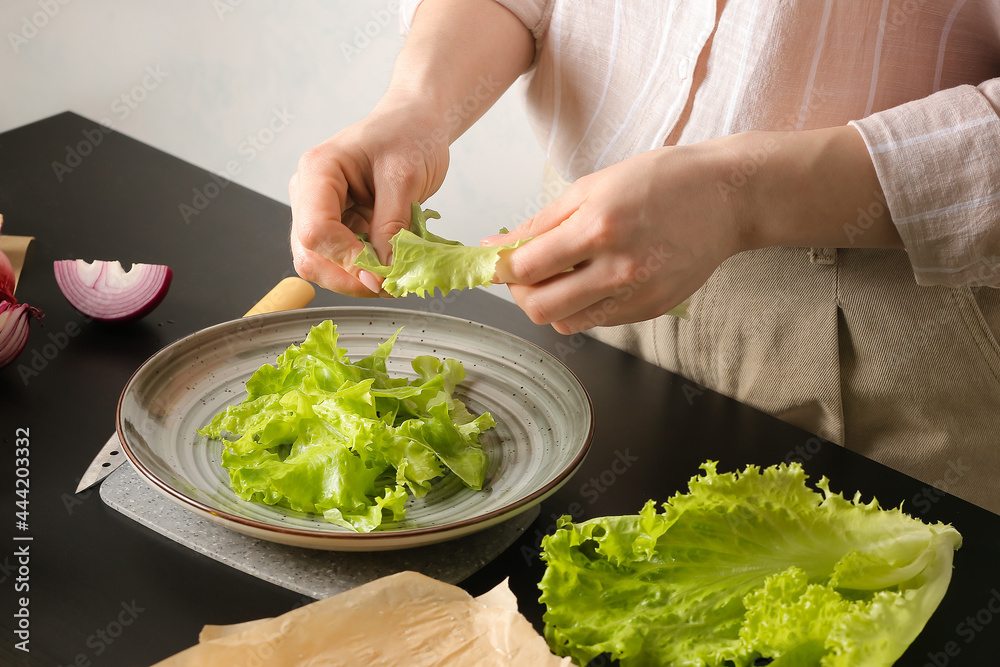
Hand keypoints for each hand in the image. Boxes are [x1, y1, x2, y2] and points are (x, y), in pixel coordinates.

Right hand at [289, 90, 450, 296]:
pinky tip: (390, 268)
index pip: (315, 230)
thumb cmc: (409, 134)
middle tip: (390, 286)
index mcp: (318, 171)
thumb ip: (391, 225)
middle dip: (349, 278)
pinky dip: (365, 272)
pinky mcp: (339, 226)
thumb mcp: (405, 177)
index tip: (381, 276)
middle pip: (310, 255)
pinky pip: (342, 261)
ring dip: (357, 279)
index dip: (346, 260)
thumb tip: (383, 272)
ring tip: (394, 277)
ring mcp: (321, 213)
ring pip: (322, 265)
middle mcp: (310, 194)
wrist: (416, 123)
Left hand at [490, 138, 747, 333]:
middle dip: (521, 292)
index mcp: (598, 228)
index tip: (493, 262)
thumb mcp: (592, 187)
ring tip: (559, 274)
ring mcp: (637, 295)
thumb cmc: (659, 181)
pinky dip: (582, 305)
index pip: (527, 268)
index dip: (500, 268)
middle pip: (540, 308)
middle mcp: (618, 269)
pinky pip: (596, 321)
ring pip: (566, 322)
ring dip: (550, 302)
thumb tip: (496, 246)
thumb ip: (541, 222)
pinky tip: (592, 278)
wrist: (726, 198)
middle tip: (524, 272)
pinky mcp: (650, 310)